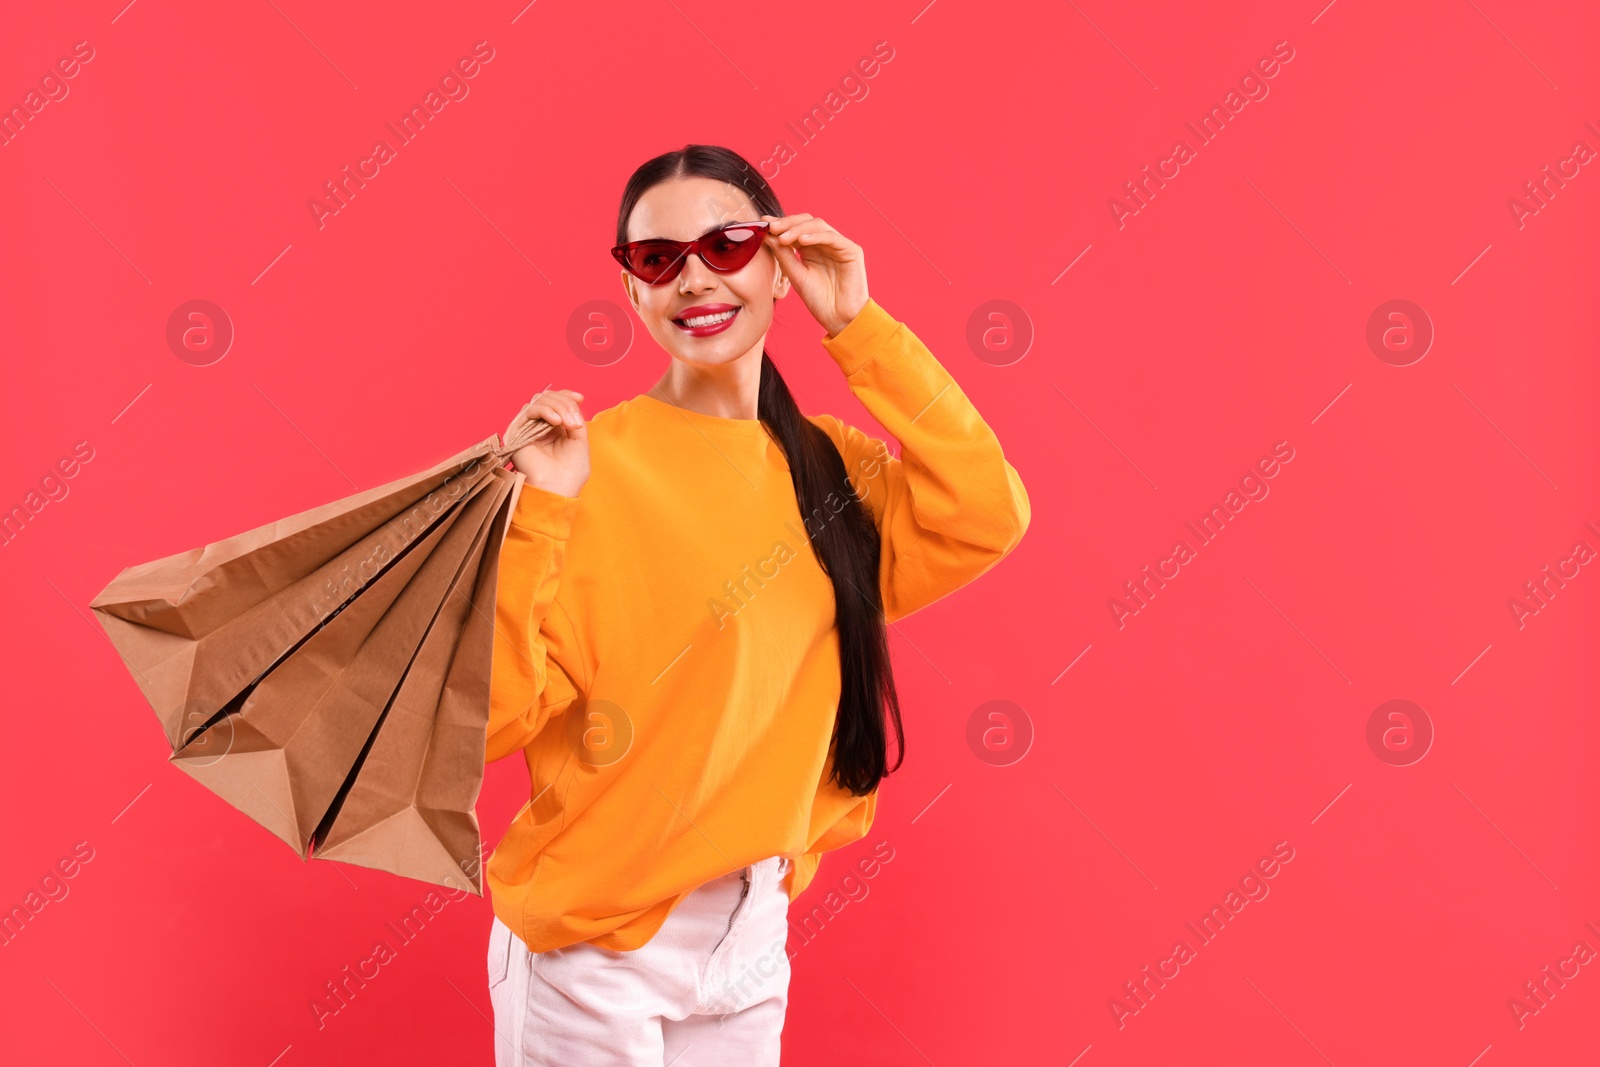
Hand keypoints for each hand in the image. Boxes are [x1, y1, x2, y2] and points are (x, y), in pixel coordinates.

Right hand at [504, 388, 589, 497]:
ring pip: (539, 401)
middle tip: (575, 422)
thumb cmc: (571, 471)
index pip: (554, 401)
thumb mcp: (579, 439)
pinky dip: (546, 411)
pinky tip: (557, 422)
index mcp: (552, 428)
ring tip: (569, 424)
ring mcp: (526, 429)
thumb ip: (574, 417)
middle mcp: (537, 427)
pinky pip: (530, 410)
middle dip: (565, 403)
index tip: (580, 398)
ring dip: (559, 407)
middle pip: (548, 398)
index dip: (566, 395)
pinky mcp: (516, 432)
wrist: (558, 488)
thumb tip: (571, 402)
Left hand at [761, 214, 868, 338]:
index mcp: (811, 248)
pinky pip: (832, 237)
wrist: (839, 319)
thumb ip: (784, 256)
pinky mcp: (852, 250)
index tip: (762, 223)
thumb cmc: (819, 300)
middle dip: (787, 222)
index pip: (795, 228)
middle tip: (771, 227)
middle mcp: (825, 243)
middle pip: (806, 221)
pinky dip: (816, 236)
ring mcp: (839, 245)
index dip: (779, 224)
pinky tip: (801, 241)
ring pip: (817, 225)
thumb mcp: (796, 276)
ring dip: (798, 229)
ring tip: (783, 238)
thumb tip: (768, 236)